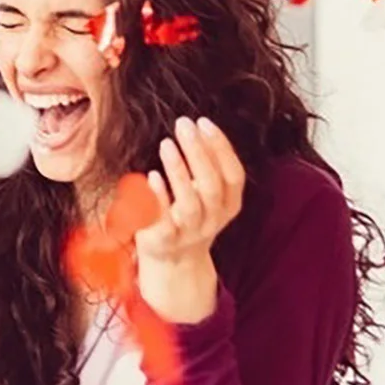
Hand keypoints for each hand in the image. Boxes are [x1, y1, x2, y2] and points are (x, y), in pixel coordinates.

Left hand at [134, 116, 244, 323]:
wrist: (174, 261)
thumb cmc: (189, 215)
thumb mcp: (207, 194)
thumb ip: (207, 167)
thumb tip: (197, 127)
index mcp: (229, 205)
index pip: (233, 175)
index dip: (221, 149)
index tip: (204, 122)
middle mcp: (213, 219)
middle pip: (211, 185)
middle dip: (199, 152)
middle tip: (184, 124)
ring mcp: (190, 232)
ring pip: (190, 203)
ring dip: (179, 171)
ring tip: (167, 143)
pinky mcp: (165, 241)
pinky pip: (163, 221)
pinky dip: (158, 198)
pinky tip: (151, 175)